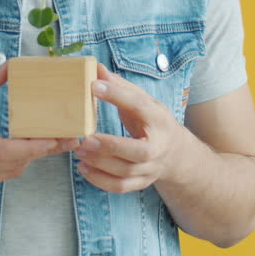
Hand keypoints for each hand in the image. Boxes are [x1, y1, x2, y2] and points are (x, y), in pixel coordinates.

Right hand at [0, 64, 77, 189]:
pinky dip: (20, 161)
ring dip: (35, 156)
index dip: (30, 147)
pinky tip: (32, 148)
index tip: (53, 138)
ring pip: (14, 170)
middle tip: (73, 137)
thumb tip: (10, 67)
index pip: (2, 150)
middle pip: (16, 162)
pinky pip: (5, 174)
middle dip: (46, 150)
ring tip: (59, 140)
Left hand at [74, 63, 191, 192]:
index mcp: (159, 119)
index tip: (93, 86)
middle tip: (86, 138)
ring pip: (126, 172)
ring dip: (100, 163)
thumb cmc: (152, 122)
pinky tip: (83, 168)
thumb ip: (120, 87)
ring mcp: (151, 168)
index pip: (139, 106)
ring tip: (79, 150)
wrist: (175, 153)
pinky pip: (120, 187)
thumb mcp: (143, 101)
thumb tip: (96, 69)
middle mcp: (158, 146)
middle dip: (111, 146)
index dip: (117, 95)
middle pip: (138, 151)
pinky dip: (100, 181)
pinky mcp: (141, 182)